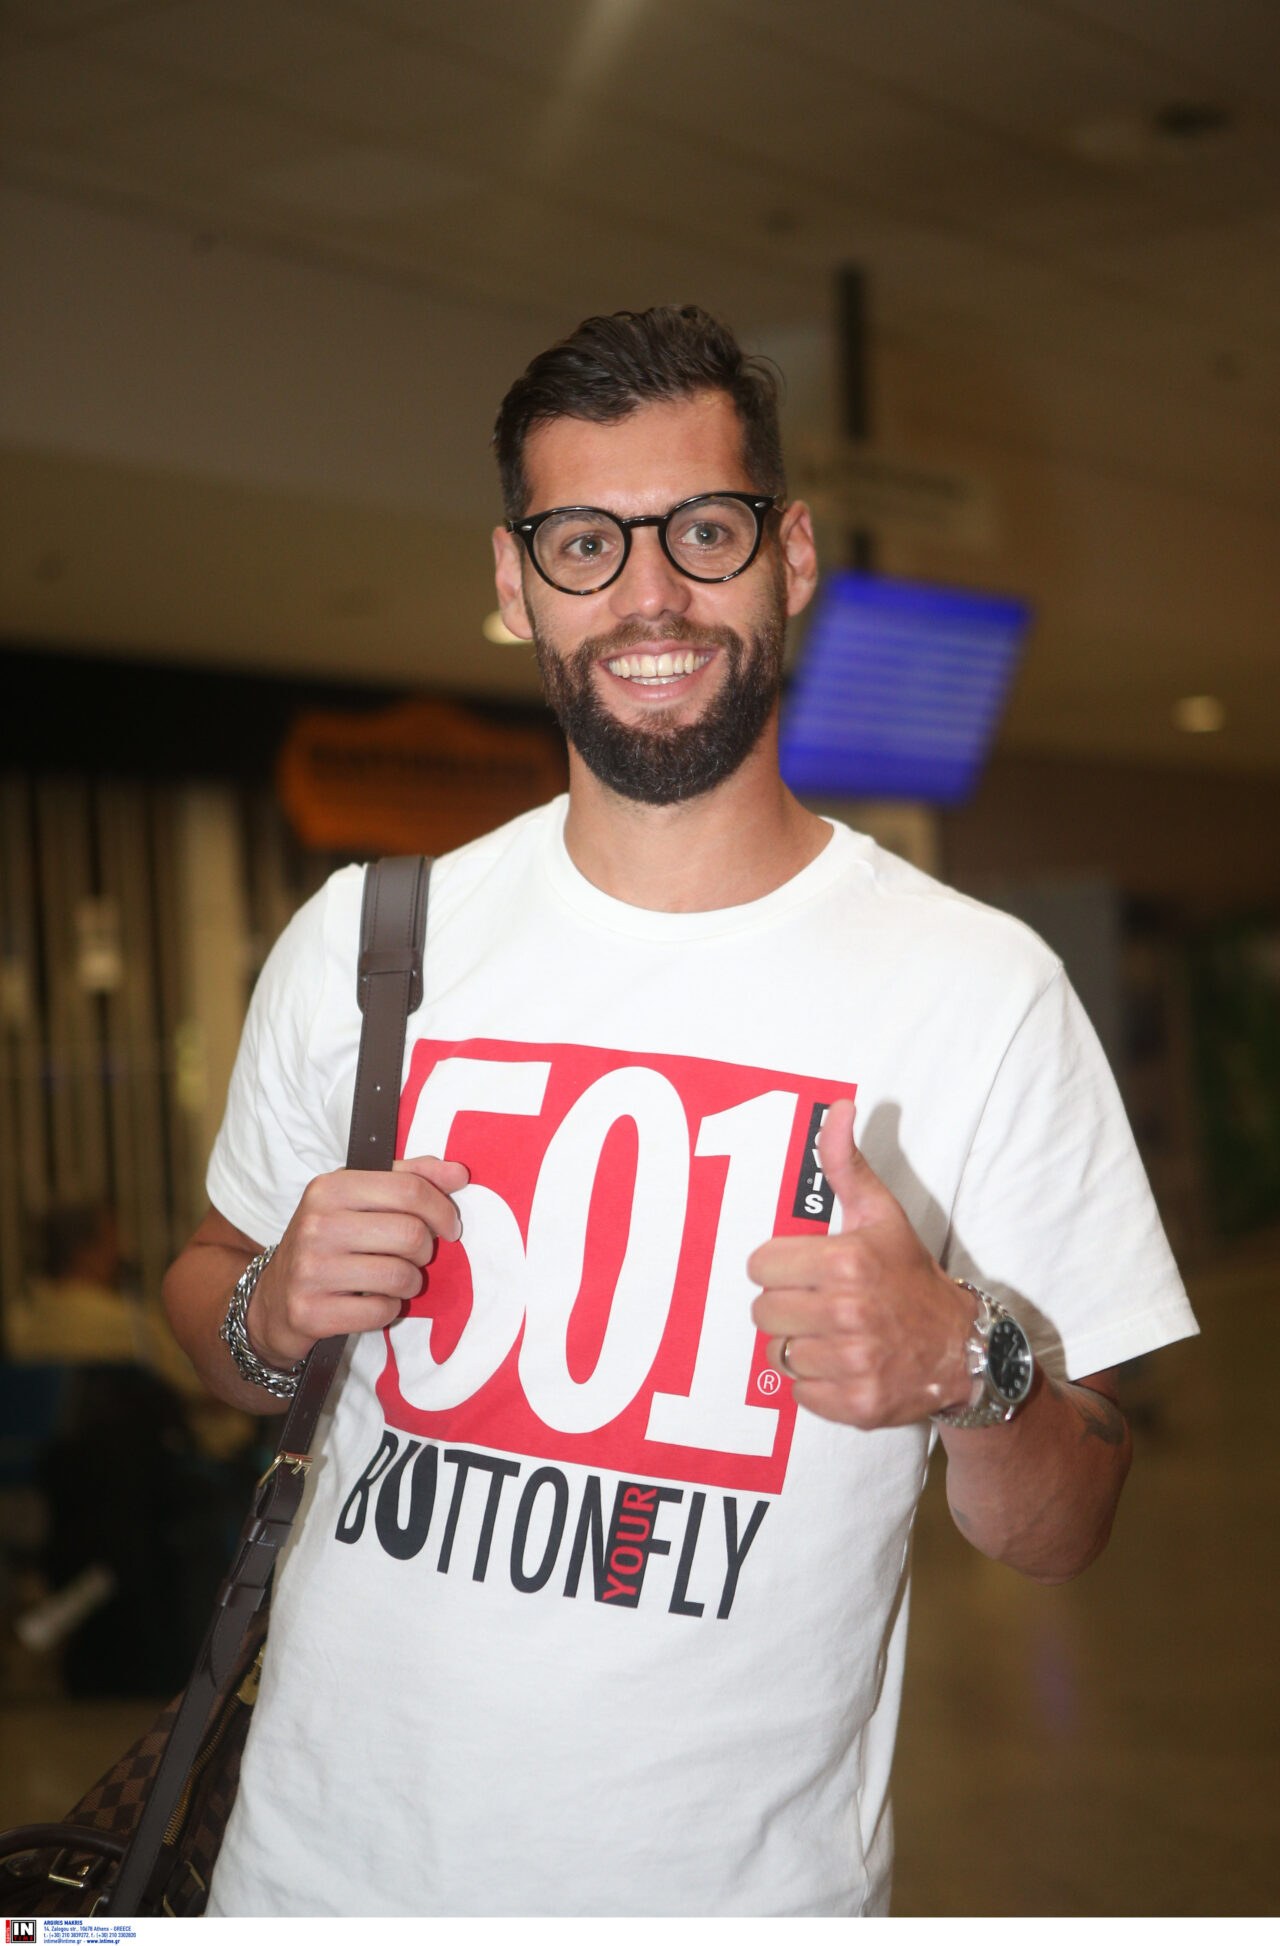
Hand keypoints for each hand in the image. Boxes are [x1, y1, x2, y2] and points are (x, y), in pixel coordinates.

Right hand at [246, 1155, 468, 1369]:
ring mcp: (310, 1270)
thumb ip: (409, 1178)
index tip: (449, 1226)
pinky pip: (382, 1312)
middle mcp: (316, 1224)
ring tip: (395, 1279)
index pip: (409, 1189)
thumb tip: (459, 1173)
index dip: (442, 1209)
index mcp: (329, 1187)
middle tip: (416, 1256)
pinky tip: (373, 1302)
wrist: (273, 1298)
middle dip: (426, 1250)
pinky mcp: (311, 1312)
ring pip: (400, 1276)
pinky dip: (389, 1309)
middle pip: (411, 1234)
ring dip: (409, 1282)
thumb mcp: (357, 1199)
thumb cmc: (327, 1242)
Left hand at [748, 1100, 973, 1427]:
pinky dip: (817, 1385)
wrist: (967, 1349)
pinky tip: (844, 1366)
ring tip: (835, 1336)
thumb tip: (837, 1108)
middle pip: (763, 1312)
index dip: (779, 1268)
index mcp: (847, 1262)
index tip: (805, 1272)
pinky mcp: (857, 1405)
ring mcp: (854, 1363)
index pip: (759, 1266)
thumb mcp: (883, 1216)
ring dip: (801, 1346)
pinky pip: (800, 1394)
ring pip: (779, 1354)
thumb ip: (848, 1165)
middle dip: (787, 1307)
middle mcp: (849, 1313)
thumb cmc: (912, 1278)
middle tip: (820, 1304)